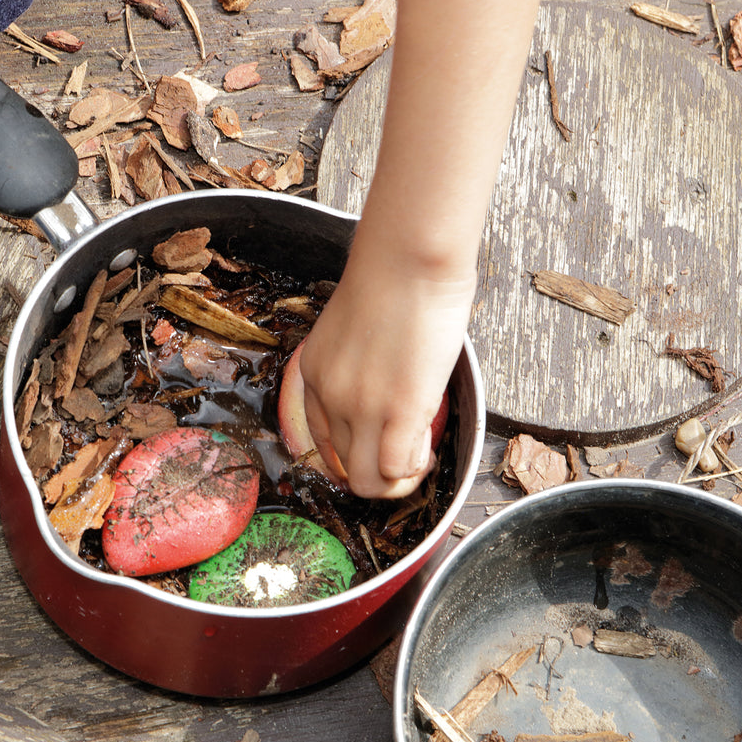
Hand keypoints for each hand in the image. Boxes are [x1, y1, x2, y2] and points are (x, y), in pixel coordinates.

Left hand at [299, 257, 474, 497]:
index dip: (355, 451)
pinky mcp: (399, 410)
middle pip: (345, 467)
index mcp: (314, 375)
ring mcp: (362, 408)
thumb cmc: (392, 279)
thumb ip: (357, 364)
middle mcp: (330, 397)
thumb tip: (382, 384)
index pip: (321, 442)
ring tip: (418, 452)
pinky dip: (414, 469)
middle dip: (378, 468)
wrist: (407, 259)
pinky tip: (427, 447)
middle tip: (407, 448)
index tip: (380, 440)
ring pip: (368, 482)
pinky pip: (397, 469)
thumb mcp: (352, 329)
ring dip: (397, 477)